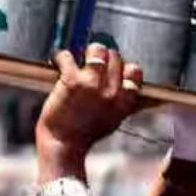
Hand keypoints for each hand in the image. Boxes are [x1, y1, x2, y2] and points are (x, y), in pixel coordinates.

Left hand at [36, 43, 143, 165]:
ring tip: (79, 60)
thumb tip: (137, 89)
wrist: (63, 145)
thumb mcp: (115, 119)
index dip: (122, 68)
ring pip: (98, 50)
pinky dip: (61, 57)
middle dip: (104, 59)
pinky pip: (68, 56)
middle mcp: (112, 90)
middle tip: (92, 64)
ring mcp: (93, 84)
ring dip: (88, 53)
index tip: (111, 70)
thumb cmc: (86, 135)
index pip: (134, 71)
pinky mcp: (72, 80)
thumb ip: (125, 102)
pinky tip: (57, 62)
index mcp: (125, 100)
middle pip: (115, 57)